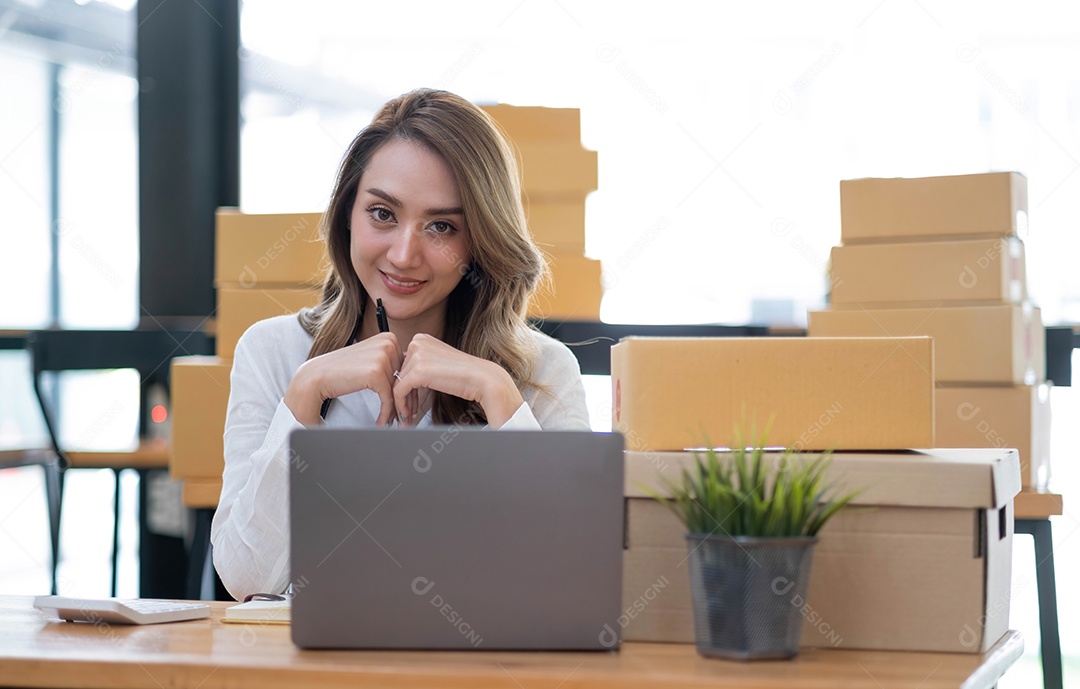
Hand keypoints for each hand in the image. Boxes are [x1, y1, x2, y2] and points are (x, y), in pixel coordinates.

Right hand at [284, 333, 402, 426]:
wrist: (316, 377)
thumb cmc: (341, 371)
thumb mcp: (369, 358)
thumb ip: (389, 362)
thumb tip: (409, 377)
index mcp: (388, 337)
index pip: (406, 367)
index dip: (407, 387)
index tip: (407, 403)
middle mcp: (387, 343)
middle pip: (404, 378)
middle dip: (404, 400)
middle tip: (404, 416)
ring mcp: (382, 357)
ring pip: (397, 390)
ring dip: (395, 409)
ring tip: (393, 421)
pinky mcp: (376, 373)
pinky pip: (388, 398)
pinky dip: (386, 413)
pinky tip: (381, 421)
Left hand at [392, 334, 524, 426]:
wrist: (482, 379)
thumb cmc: (464, 375)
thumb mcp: (438, 363)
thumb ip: (422, 366)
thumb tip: (403, 379)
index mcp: (421, 338)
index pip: (403, 364)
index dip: (405, 385)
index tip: (408, 401)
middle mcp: (417, 342)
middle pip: (399, 374)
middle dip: (404, 396)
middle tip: (408, 413)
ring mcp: (417, 355)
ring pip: (397, 384)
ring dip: (403, 404)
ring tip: (408, 417)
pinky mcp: (417, 371)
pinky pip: (399, 392)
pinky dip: (401, 406)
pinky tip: (408, 417)